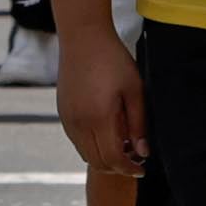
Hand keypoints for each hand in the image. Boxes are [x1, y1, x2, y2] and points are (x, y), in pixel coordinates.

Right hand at [55, 26, 146, 175]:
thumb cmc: (113, 60)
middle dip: (117, 168)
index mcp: (99, 117)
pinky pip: (76, 139)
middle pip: (97, 161)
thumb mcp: (135, 90)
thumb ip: (138, 124)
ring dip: (103, 158)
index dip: (130, 169)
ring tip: (121, 147)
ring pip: (84, 152)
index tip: (143, 168)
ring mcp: (67, 117)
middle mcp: (78, 122)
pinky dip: (91, 146)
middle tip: (134, 161)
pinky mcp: (62, 110)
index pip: (113, 159)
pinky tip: (105, 133)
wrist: (82, 36)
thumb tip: (142, 152)